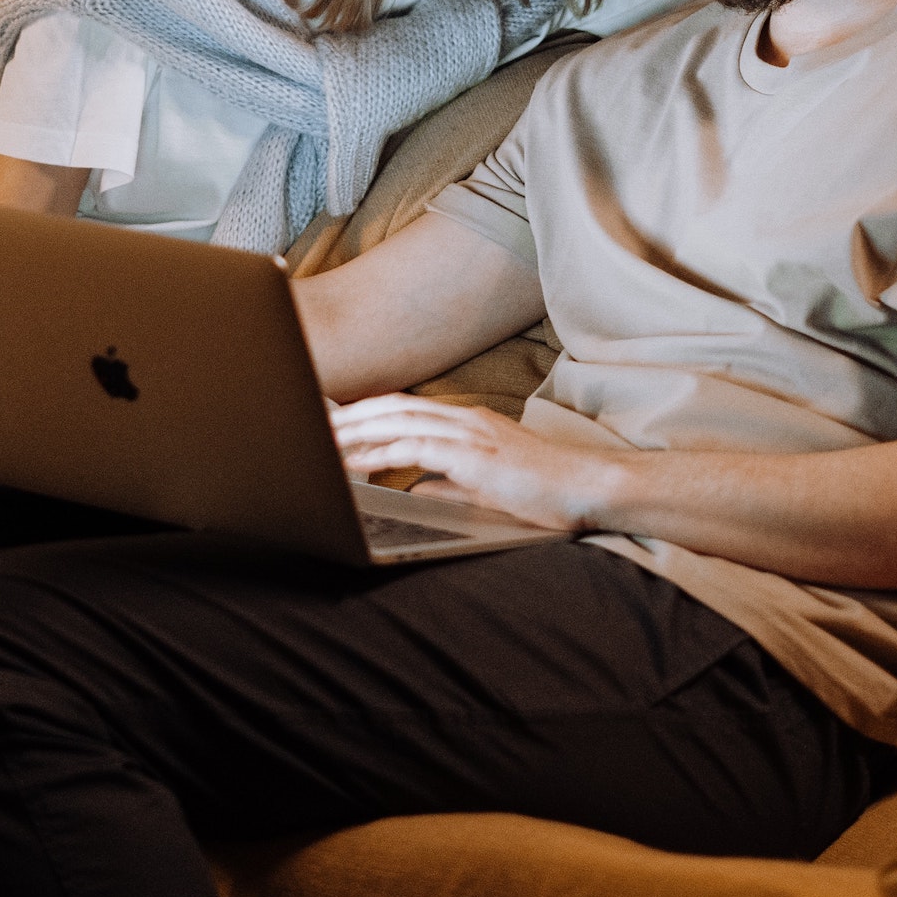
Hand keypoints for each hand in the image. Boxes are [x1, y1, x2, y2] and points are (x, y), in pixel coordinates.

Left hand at [329, 395, 616, 532]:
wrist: (588, 488)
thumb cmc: (545, 490)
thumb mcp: (486, 485)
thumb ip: (449, 483)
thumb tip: (416, 488)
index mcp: (467, 423)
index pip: (405, 407)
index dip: (366, 411)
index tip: (332, 419)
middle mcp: (464, 419)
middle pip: (393, 406)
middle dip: (349, 415)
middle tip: (309, 424)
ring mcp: (470, 433)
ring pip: (398, 420)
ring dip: (356, 430)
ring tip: (321, 441)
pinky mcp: (474, 455)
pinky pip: (416, 446)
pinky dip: (381, 450)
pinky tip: (356, 460)